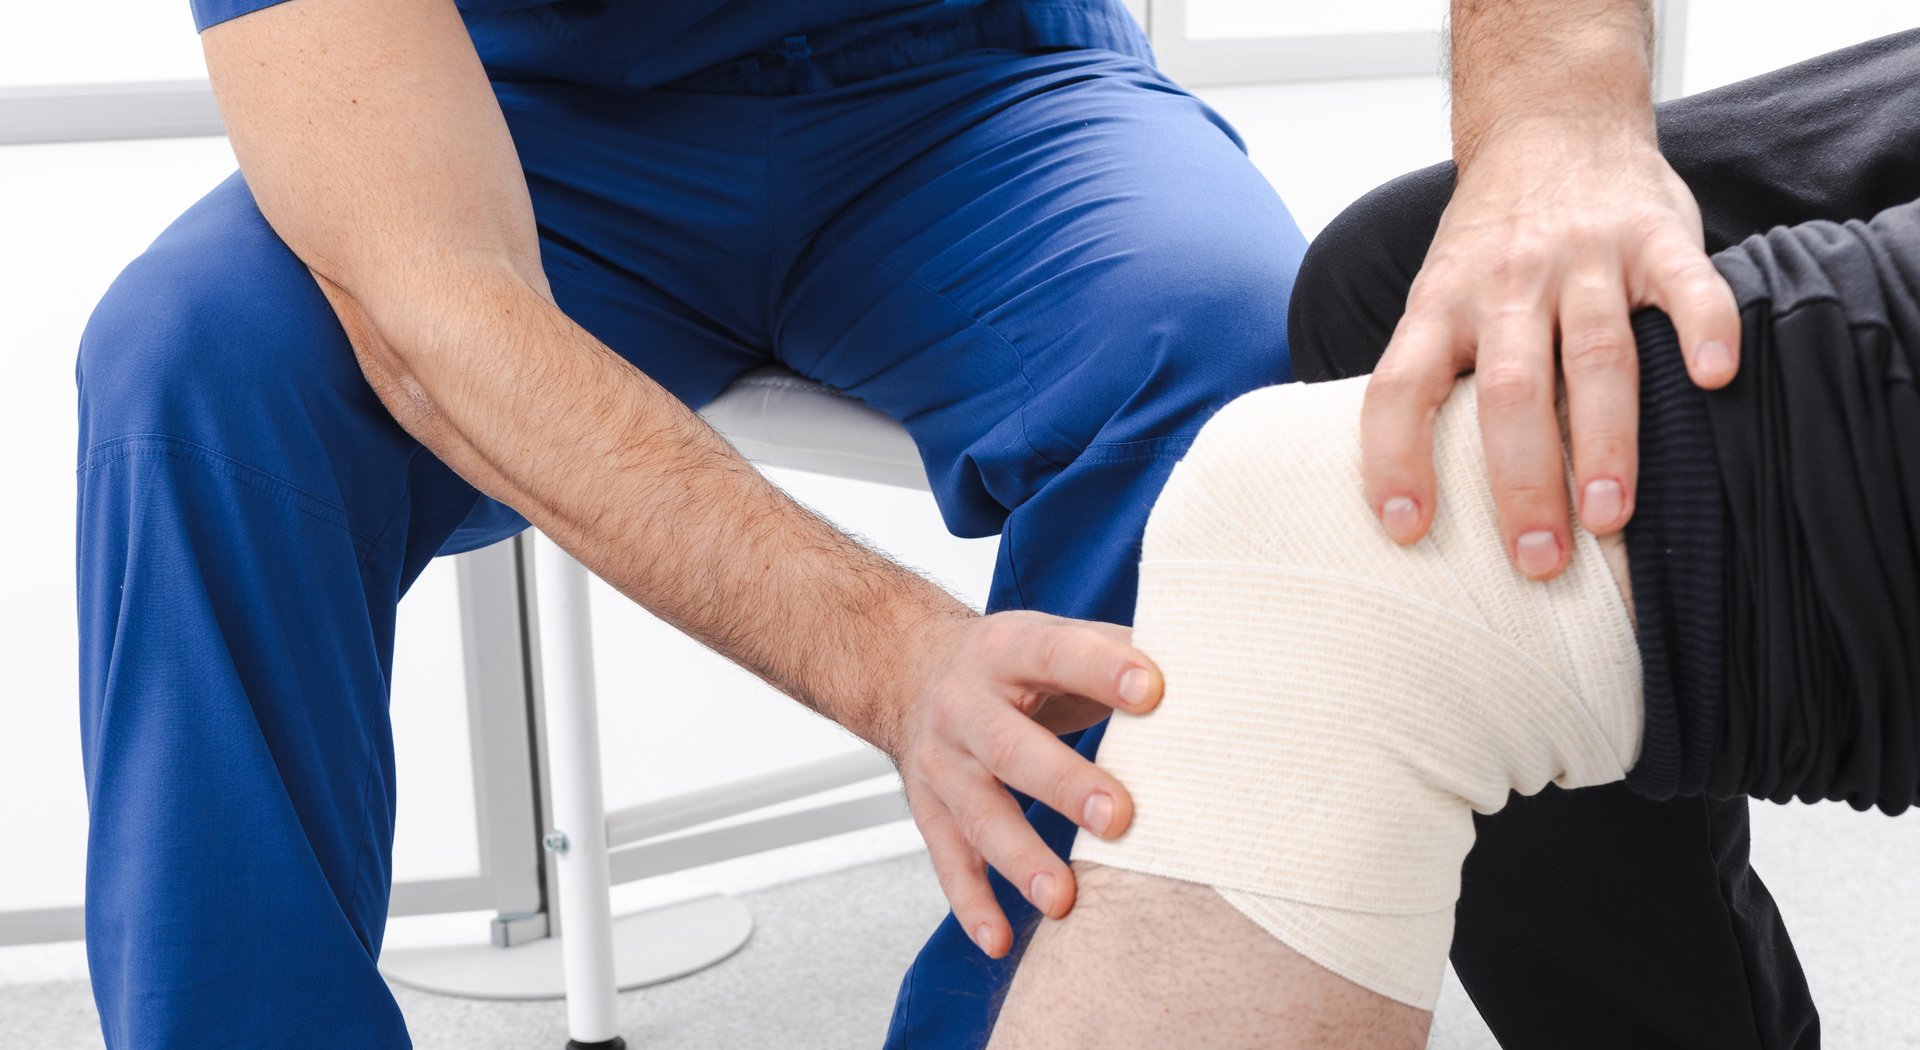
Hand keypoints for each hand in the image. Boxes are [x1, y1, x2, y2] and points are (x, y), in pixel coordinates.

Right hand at [883, 610, 1162, 957]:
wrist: (910, 672)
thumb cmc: (1014, 663)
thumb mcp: (1052, 635)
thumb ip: (1117, 648)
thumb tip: (1205, 663)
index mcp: (1005, 650)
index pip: (1054, 654)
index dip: (1101, 670)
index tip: (1153, 690)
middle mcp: (964, 707)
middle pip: (1010, 747)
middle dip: (1064, 785)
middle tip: (1119, 817)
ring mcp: (942, 763)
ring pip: (980, 815)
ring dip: (1021, 859)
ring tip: (1062, 899)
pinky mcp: (930, 811)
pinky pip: (950, 863)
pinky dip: (973, 905)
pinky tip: (1001, 941)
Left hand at [1360, 124, 1740, 577]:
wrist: (1549, 122)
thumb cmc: (1490, 243)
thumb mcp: (1437, 295)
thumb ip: (1433, 375)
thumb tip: (1413, 500)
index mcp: (1439, 304)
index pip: (1398, 386)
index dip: (1394, 458)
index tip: (1406, 528)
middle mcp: (1506, 281)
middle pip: (1509, 390)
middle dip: (1523, 481)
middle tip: (1538, 561)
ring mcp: (1584, 257)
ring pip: (1595, 356)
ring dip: (1606, 443)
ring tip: (1610, 518)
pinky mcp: (1657, 234)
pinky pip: (1687, 285)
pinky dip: (1705, 329)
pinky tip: (1714, 380)